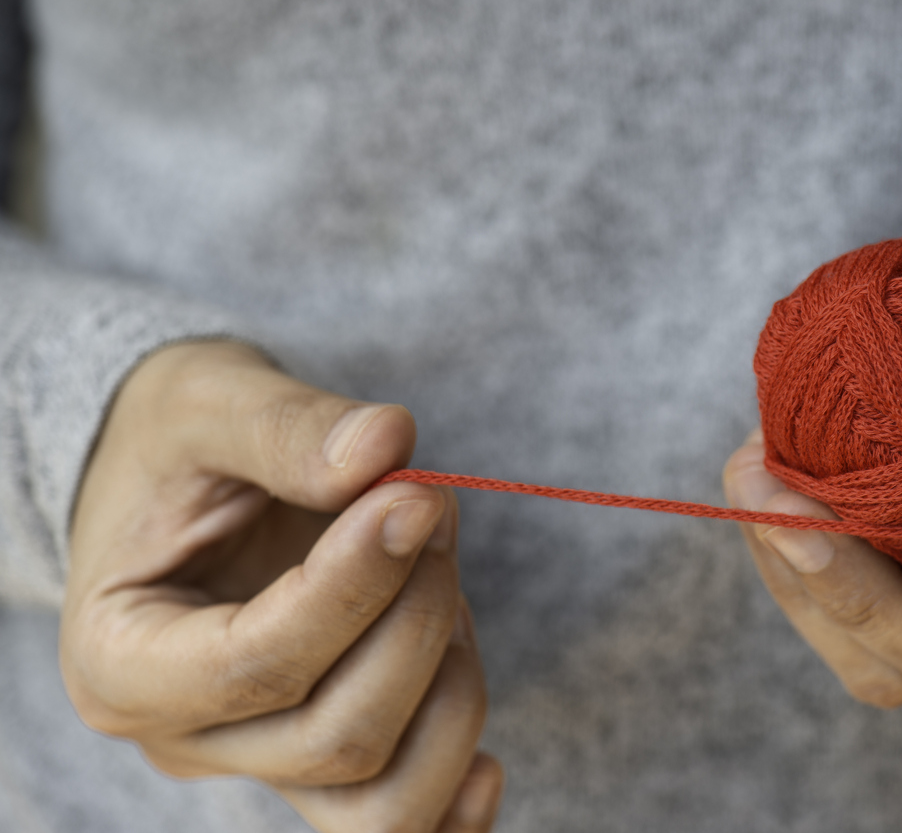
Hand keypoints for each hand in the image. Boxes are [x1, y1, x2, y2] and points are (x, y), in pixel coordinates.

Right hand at [64, 341, 503, 831]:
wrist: (179, 483)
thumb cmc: (178, 444)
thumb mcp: (209, 401)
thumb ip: (288, 426)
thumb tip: (388, 445)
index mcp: (122, 659)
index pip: (256, 664)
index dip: (357, 586)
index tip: (418, 496)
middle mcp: (185, 737)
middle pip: (337, 737)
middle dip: (416, 619)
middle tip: (433, 508)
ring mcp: (260, 762)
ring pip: (381, 804)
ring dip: (450, 691)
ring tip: (445, 586)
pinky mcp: (322, 763)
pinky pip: (394, 824)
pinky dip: (453, 802)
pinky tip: (489, 765)